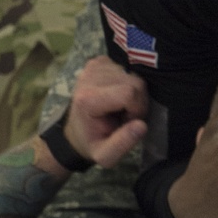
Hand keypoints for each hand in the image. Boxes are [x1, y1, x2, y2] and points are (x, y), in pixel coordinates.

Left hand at [63, 54, 147, 168]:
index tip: (128, 122)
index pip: (129, 93)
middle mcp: (89, 77)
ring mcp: (93, 66)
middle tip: (125, 116)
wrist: (75, 131)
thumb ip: (123, 144)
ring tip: (119, 106)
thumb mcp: (106, 155)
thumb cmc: (92, 142)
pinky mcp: (98, 61)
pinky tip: (116, 95)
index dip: (137, 109)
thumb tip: (141, 126)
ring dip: (132, 92)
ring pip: (132, 74)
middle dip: (137, 101)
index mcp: (88, 99)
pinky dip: (126, 82)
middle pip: (134, 81)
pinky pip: (125, 68)